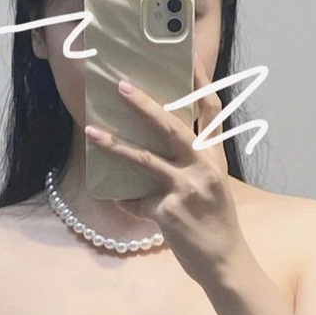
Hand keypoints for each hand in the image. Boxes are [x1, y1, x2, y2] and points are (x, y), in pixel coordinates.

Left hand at [84, 53, 245, 285]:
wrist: (223, 261)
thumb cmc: (215, 221)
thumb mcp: (211, 184)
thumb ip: (190, 161)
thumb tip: (153, 143)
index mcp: (216, 155)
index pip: (210, 108)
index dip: (199, 79)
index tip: (185, 52)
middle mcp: (204, 166)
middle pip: (172, 126)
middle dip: (144, 103)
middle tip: (120, 84)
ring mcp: (186, 189)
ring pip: (145, 159)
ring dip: (115, 145)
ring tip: (92, 131)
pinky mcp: (168, 212)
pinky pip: (136, 200)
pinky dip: (126, 200)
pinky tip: (120, 200)